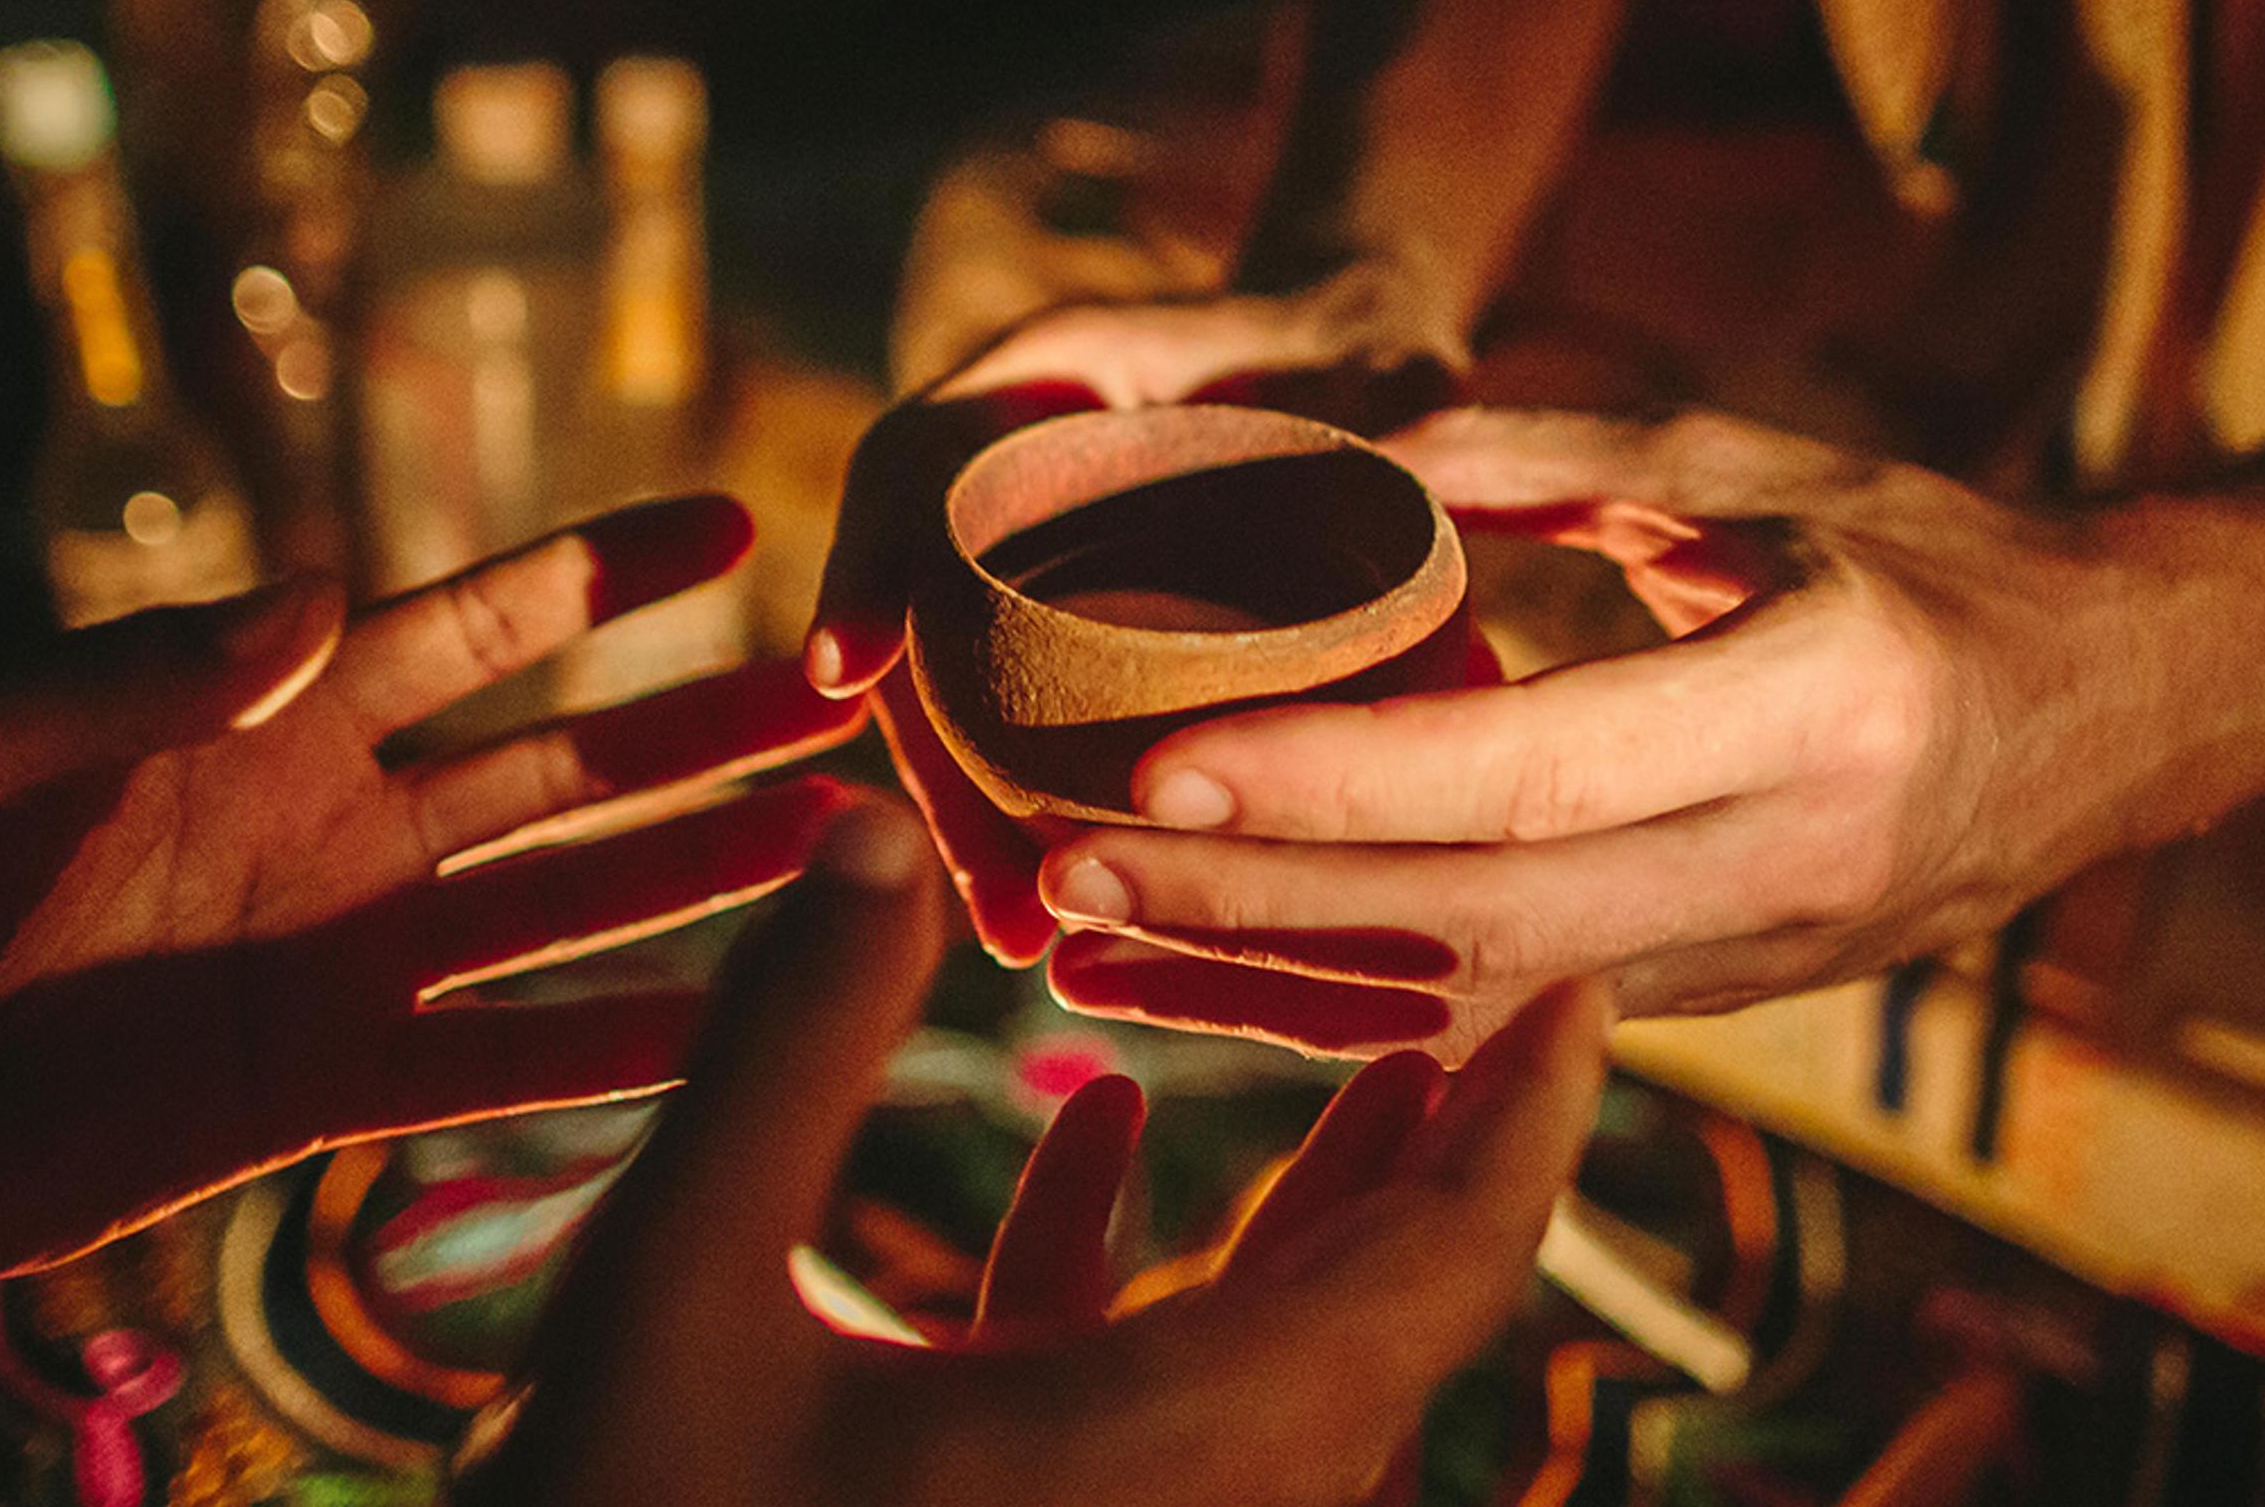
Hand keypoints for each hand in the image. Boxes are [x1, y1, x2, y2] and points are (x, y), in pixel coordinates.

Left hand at [0, 495, 868, 1307]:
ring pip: (561, 907)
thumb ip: (135, 676)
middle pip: (562, 762)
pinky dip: (608, 1057)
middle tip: (861, 695)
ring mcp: (329, 962)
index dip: (601, 576)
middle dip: (708, 728)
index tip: (740, 535)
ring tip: (849, 851)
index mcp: (246, 712)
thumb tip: (331, 595)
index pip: (465, 622)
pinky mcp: (306, 1098)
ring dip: (702, 880)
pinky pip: (487, 1068)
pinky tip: (728, 1038)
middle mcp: (322, 826)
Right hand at [459, 798, 1610, 1506]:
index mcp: (1173, 1448)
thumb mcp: (674, 1277)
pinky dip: (1159, 1279)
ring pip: (1286, 1370)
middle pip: (1388, 1321)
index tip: (1589, 990)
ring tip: (1373, 1051)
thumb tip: (876, 821)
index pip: (1442, 1273)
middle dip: (1445, 1146)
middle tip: (1496, 982)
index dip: (1529, 1122)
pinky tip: (1101, 1131)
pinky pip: (1158, 1412)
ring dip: (1321, 1211)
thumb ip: (792, 1047)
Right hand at [812, 270, 1469, 1056]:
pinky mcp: (1065, 640)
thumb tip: (1418, 510)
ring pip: (963, 700)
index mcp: (1037, 376)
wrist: (1353, 355)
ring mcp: (1017, 562)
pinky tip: (1083, 912)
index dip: (870, 565)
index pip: (914, 465)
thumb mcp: (1375, 358)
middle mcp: (998, 470)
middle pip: (924, 625)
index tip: (852, 671)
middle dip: (944, 769)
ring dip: (983, 819)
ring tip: (1026, 935)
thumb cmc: (1354, 338)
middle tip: (997, 901)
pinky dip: (1038, 816)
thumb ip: (1386, 412)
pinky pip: (1022, 732)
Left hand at [1030, 407, 2136, 1038]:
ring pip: (1477, 1010)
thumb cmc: (1943, 562)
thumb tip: (1373, 452)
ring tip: (1084, 942)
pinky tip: (1214, 983)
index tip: (1160, 769)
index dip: (1339, 787)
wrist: (2126, 718)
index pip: (1535, 773)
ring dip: (1271, 989)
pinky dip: (1353, 1013)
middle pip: (1475, 926)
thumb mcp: (1781, 472)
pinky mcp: (1721, 1005)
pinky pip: (1510, 1028)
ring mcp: (1759, 964)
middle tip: (1060, 870)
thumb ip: (1576, 455)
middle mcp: (1786, 866)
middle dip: (1253, 912)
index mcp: (1813, 713)